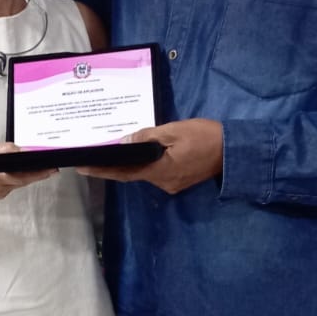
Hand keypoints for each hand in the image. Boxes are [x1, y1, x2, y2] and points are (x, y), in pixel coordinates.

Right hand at [0, 144, 56, 199]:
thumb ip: (6, 150)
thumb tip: (23, 150)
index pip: (24, 176)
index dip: (39, 173)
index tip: (51, 169)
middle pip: (24, 181)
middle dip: (38, 174)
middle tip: (52, 167)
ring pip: (19, 183)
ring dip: (28, 175)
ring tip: (39, 165)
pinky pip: (13, 184)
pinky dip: (18, 177)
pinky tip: (20, 170)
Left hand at [79, 119, 223, 194]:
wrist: (234, 151)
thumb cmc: (205, 137)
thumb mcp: (174, 131)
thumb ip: (148, 137)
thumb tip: (125, 141)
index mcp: (159, 171)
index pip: (123, 172)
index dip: (102, 171)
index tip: (82, 168)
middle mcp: (162, 183)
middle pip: (132, 174)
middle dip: (112, 167)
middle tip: (91, 158)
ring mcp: (172, 184)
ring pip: (144, 173)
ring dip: (130, 164)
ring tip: (112, 152)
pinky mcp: (179, 180)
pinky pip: (156, 172)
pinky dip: (145, 164)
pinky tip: (140, 153)